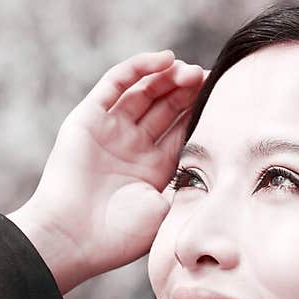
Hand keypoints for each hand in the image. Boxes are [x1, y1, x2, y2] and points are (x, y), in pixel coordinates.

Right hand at [8, 50, 207, 292]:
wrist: (76, 238)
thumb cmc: (122, 234)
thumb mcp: (169, 208)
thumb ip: (189, 183)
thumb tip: (220, 168)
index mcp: (153, 168)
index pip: (181, 128)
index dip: (200, 109)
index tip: (223, 94)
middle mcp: (131, 146)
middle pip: (163, 106)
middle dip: (186, 90)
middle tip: (206, 77)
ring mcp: (108, 131)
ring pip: (142, 90)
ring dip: (166, 76)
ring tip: (188, 70)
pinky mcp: (86, 118)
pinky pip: (115, 83)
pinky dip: (139, 67)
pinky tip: (165, 59)